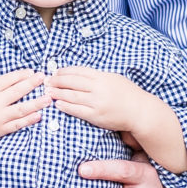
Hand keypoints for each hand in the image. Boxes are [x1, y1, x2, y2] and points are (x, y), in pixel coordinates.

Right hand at [0, 70, 47, 145]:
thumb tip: (10, 84)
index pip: (9, 79)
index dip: (21, 75)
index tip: (32, 71)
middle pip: (18, 91)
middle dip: (32, 83)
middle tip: (44, 78)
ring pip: (21, 108)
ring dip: (36, 103)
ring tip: (48, 98)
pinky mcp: (0, 129)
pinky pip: (17, 124)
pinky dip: (29, 120)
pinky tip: (38, 115)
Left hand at [48, 67, 165, 139]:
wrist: (139, 111)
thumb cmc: (127, 94)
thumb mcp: (113, 78)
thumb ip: (97, 76)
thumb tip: (78, 74)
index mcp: (102, 77)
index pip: (78, 71)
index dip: (64, 71)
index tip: (55, 71)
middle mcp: (99, 88)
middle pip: (72, 82)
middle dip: (57, 81)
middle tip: (46, 81)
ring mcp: (97, 102)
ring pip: (72, 96)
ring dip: (58, 93)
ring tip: (48, 91)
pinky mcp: (96, 116)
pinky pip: (77, 110)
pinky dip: (65, 106)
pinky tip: (57, 104)